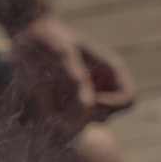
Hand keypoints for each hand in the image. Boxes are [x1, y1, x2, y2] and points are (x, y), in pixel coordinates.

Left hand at [6, 14, 133, 127]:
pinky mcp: (65, 107)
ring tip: (48, 95)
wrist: (31, 37)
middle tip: (60, 97)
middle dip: (83, 114)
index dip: (112, 105)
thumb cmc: (52, 38)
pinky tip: (42, 98)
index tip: (89, 101)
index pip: (129, 99)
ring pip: (83, 125)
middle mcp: (101, 88)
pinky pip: (62, 123)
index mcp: (111, 70)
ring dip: (64, 117)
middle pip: (104, 116)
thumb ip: (78, 79)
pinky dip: (53, 116)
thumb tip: (88, 107)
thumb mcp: (64, 54)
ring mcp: (83, 99)